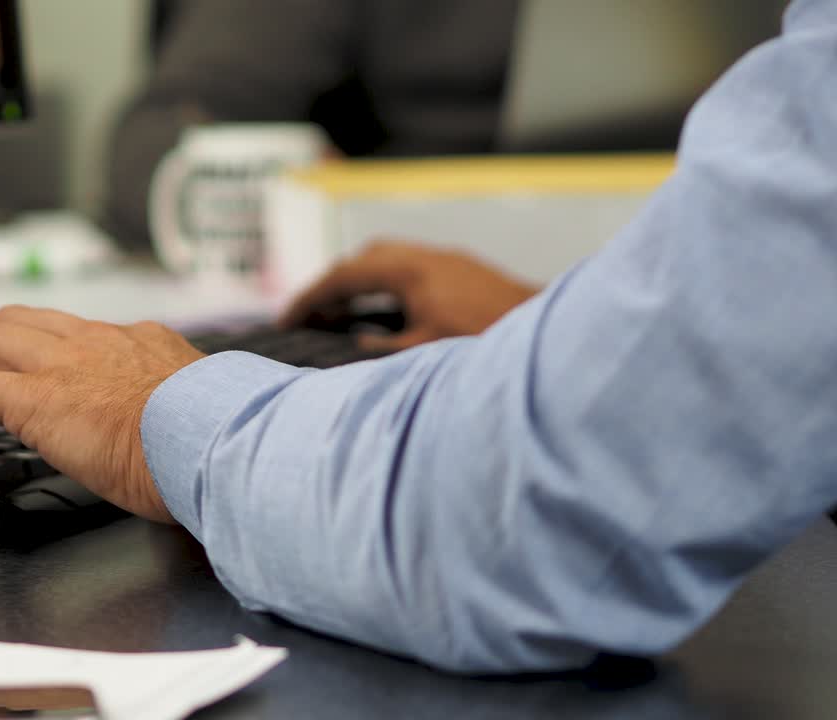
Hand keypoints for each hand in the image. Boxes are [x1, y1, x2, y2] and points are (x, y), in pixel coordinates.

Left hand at [0, 306, 205, 522]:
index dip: (50, 356)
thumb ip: (186, 408)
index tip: (43, 382)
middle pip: (23, 323)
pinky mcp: (33, 397)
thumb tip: (186, 434)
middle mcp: (99, 341)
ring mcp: (63, 364)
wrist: (213, 439)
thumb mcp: (206, 411)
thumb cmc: (222, 439)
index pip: (83, 335)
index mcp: (144, 343)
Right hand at [279, 241, 541, 350]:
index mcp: (410, 272)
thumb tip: (353, 344)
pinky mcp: (463, 272)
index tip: (286, 319)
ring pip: (387, 261)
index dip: (311, 298)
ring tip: (340, 317)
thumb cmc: (489, 342)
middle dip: (331, 286)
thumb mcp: (424, 353)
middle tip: (309, 316)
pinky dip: (384, 287)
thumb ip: (382, 348)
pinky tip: (386, 315)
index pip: (344, 277)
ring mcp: (447, 262)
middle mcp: (427, 258)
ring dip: (359, 285)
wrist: (550, 334)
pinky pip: (409, 269)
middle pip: (362, 260)